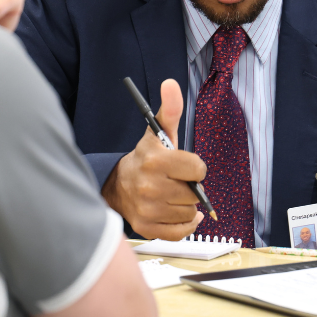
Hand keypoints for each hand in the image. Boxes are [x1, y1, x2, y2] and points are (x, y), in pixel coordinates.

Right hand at [102, 79, 204, 240]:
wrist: (118, 184)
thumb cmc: (147, 158)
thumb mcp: (158, 133)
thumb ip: (170, 109)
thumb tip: (171, 83)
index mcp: (155, 161)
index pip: (198, 169)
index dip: (194, 167)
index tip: (183, 166)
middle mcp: (149, 187)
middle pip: (195, 193)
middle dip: (189, 187)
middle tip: (174, 180)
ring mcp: (148, 209)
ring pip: (189, 212)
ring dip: (185, 205)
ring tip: (171, 194)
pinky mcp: (147, 228)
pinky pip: (182, 232)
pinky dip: (184, 224)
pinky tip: (174, 211)